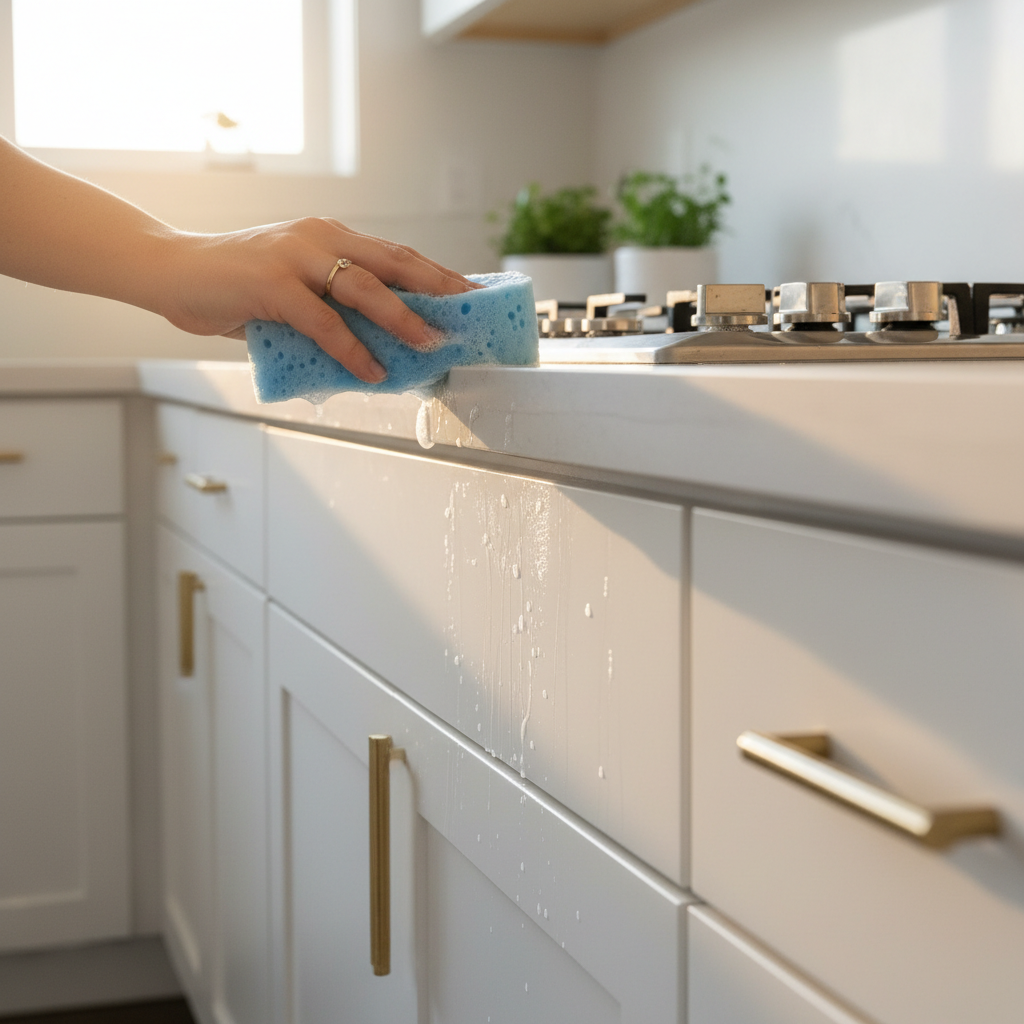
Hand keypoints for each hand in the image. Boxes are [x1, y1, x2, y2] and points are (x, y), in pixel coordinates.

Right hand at [164, 218, 481, 382]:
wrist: (171, 270)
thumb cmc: (234, 283)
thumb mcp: (293, 288)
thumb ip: (331, 307)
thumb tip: (376, 347)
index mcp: (330, 235)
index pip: (395, 253)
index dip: (437, 273)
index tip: (470, 293)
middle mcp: (319, 237)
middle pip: (394, 261)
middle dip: (438, 287)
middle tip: (469, 312)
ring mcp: (295, 256)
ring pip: (365, 287)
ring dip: (403, 318)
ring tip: (432, 342)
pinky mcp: (271, 284)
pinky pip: (323, 322)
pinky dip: (351, 349)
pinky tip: (371, 371)